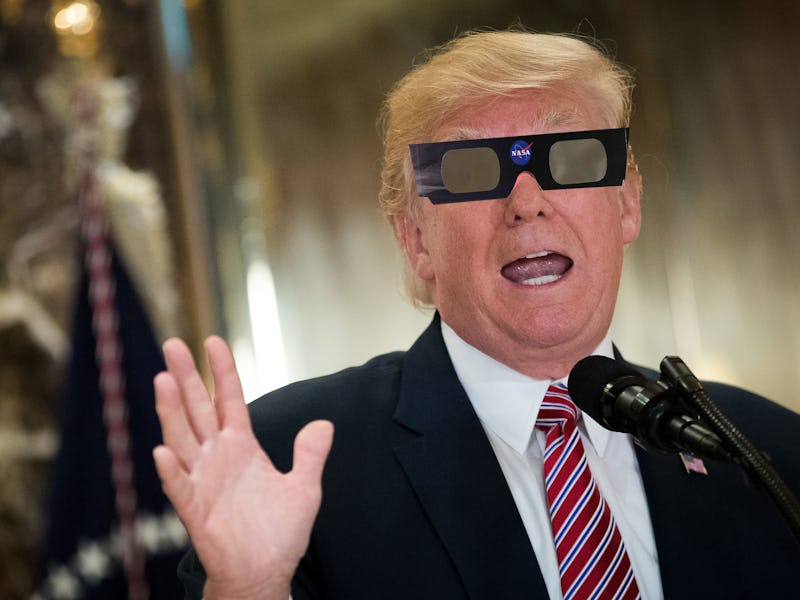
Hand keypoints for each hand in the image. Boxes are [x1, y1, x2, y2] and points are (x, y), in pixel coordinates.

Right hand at [152, 336, 333, 599]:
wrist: (264, 572)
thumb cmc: (279, 533)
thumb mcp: (304, 489)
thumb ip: (310, 455)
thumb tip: (324, 423)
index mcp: (242, 447)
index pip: (229, 400)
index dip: (223, 371)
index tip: (214, 342)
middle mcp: (218, 457)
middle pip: (198, 409)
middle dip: (187, 378)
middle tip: (173, 345)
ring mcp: (203, 481)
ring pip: (182, 439)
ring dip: (172, 412)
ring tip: (163, 381)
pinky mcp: (196, 510)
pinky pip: (181, 487)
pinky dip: (172, 470)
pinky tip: (163, 451)